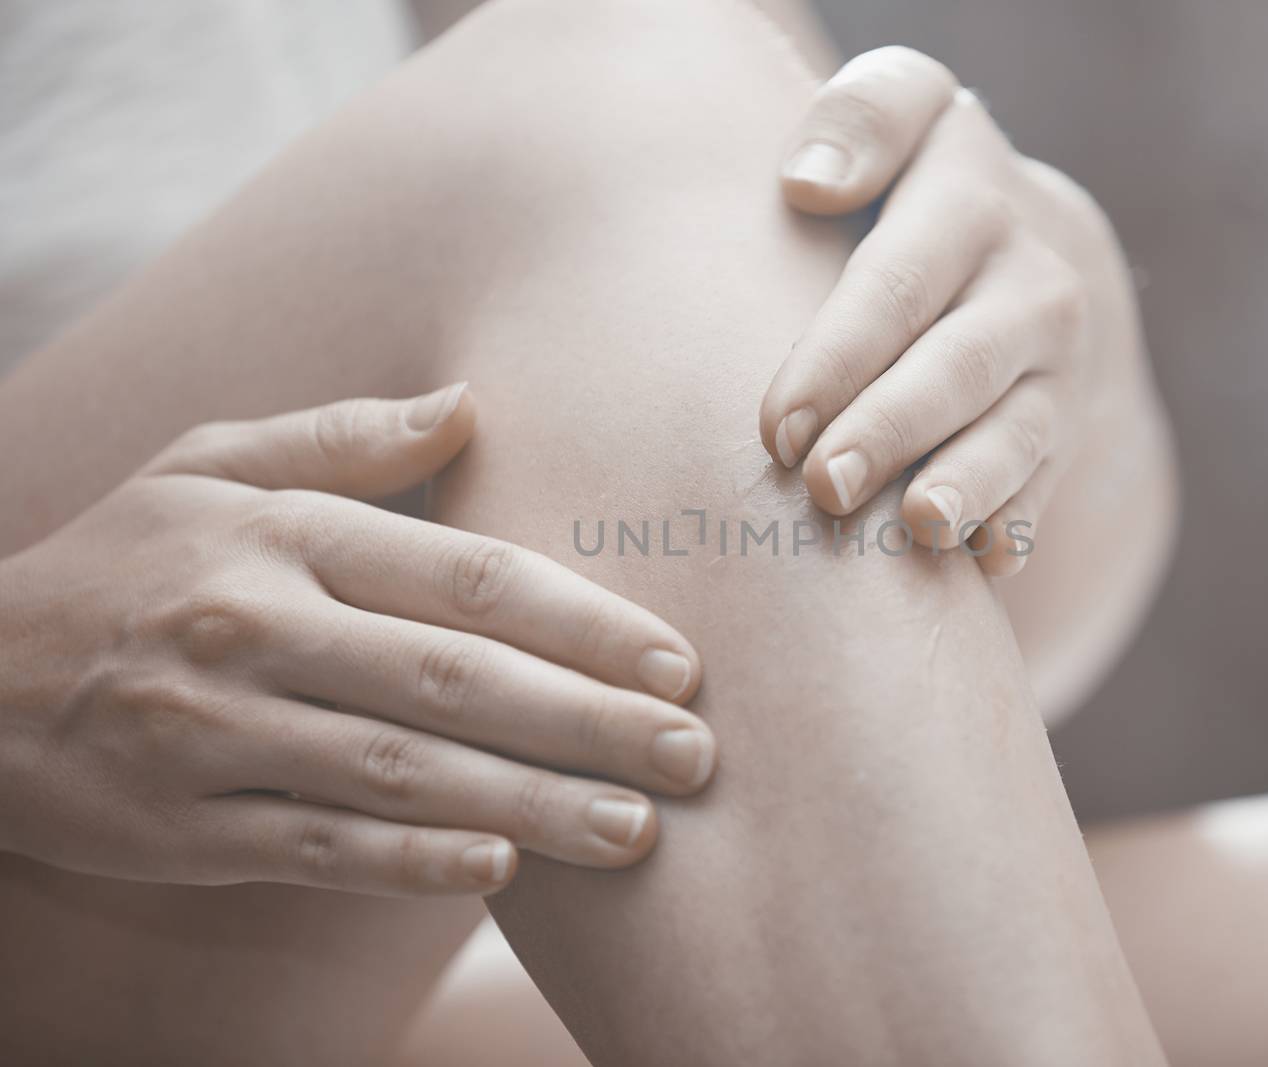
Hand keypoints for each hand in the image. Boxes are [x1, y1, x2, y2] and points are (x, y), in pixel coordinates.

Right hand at [0, 386, 714, 895]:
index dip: (581, 621)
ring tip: (636, 830)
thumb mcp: (209, 466)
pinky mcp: (185, 824)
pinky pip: (317, 847)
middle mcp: (254, 626)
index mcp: (281, 534)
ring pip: (401, 772)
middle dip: (587, 722)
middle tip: (692, 755)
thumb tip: (469, 401)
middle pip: (453, 678)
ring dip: (529, 803)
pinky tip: (500, 871)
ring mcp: (216, 731)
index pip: (462, 575)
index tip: (675, 663)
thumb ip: (343, 440)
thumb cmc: (123, 562)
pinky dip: (410, 863)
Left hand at [761, 47, 1170, 577]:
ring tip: (918, 527)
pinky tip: (985, 561)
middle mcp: (1031, 276)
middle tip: (821, 485)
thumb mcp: (905, 119)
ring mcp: (1058, 361)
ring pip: (1015, 431)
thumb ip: (857, 120)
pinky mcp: (1069, 426)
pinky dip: (1015, 523)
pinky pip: (1046, 483)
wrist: (1041, 254)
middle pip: (956, 362)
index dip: (840, 348)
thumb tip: (807, 185)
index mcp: (971, 190)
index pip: (900, 275)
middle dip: (889, 426)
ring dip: (966, 483)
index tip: (778, 422)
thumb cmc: (918, 192)